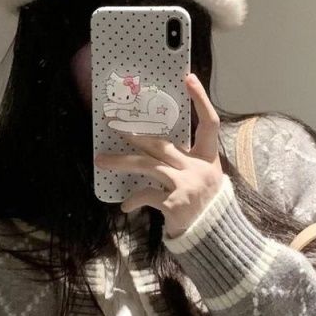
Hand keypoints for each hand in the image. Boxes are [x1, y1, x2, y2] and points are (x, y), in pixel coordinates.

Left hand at [93, 72, 223, 237]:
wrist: (214, 237)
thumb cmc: (205, 207)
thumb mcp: (203, 179)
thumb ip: (185, 163)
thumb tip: (154, 148)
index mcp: (208, 159)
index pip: (209, 123)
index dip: (201, 99)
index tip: (189, 77)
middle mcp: (198, 168)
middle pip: (162, 144)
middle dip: (135, 134)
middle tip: (114, 124)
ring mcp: (186, 185)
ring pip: (148, 165)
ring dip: (122, 162)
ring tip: (102, 161)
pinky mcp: (174, 203)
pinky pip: (146, 194)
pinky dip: (133, 200)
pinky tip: (125, 206)